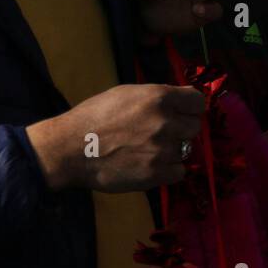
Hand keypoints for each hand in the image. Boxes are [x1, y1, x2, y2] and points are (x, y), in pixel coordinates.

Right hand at [26, 83, 204, 191]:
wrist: (69, 149)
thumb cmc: (94, 117)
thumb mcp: (126, 93)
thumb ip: (158, 95)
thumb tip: (183, 97)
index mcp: (159, 98)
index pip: (198, 102)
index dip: (190, 108)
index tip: (183, 113)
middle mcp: (165, 122)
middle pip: (195, 126)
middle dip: (181, 129)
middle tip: (161, 133)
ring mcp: (162, 150)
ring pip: (186, 150)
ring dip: (172, 150)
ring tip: (147, 149)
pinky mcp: (156, 173)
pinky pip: (179, 172)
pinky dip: (168, 170)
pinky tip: (149, 164)